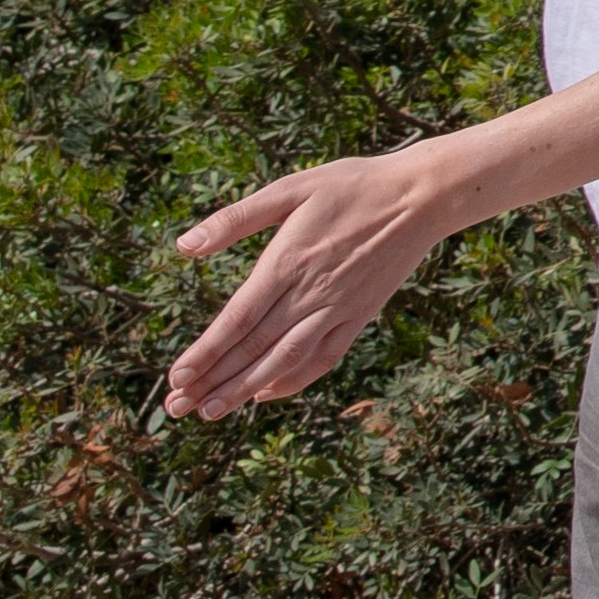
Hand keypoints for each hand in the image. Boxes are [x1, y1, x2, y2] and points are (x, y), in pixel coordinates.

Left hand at [159, 138, 486, 418]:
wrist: (422, 196)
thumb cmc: (352, 185)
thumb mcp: (292, 188)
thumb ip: (237, 218)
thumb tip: (184, 245)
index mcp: (288, 262)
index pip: (238, 319)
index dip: (206, 351)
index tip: (176, 378)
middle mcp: (311, 293)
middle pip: (255, 348)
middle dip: (214, 380)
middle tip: (176, 409)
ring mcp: (338, 309)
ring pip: (285, 359)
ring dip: (246, 388)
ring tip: (212, 412)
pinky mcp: (360, 315)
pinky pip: (324, 357)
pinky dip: (294, 379)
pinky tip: (267, 392)